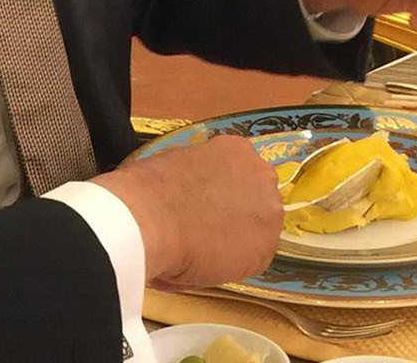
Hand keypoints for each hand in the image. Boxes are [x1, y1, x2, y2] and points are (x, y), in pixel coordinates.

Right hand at [92, 135, 280, 287]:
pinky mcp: (265, 249)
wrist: (148, 219)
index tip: (206, 203)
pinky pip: (250, 261)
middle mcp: (261, 175)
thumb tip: (194, 190)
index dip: (223, 192)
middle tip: (206, 226)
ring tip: (202, 248)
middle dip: (236, 213)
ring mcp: (268, 212)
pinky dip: (231, 265)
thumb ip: (198, 173)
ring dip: (236, 239)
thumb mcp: (174, 162)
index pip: (240, 173)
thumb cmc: (151, 188)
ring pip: (256, 231)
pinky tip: (204, 263)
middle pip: (256, 199)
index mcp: (237, 150)